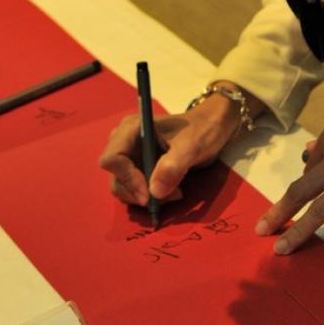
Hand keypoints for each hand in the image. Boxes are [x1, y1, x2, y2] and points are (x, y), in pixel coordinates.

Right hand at [99, 85, 261, 207]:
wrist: (211, 126)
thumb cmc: (202, 129)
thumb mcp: (191, 146)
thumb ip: (173, 167)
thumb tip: (154, 192)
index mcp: (131, 129)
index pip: (112, 159)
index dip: (127, 179)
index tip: (149, 194)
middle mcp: (125, 142)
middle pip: (116, 177)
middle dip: (138, 192)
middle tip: (165, 197)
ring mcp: (131, 155)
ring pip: (123, 186)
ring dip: (145, 197)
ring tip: (173, 193)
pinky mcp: (139, 167)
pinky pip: (135, 188)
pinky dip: (150, 196)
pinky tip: (170, 191)